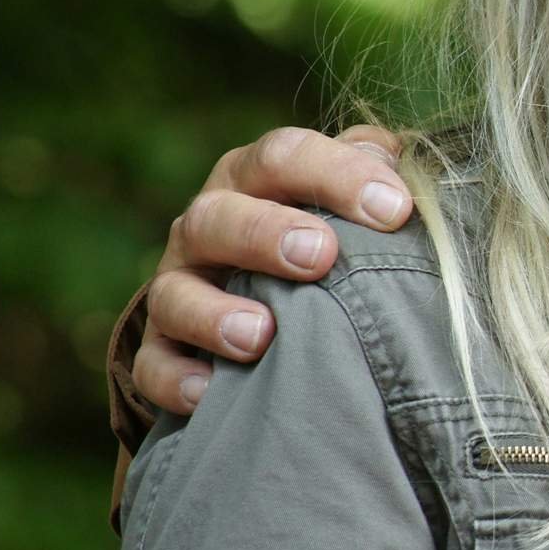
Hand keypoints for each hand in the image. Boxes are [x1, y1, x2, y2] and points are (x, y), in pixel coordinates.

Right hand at [133, 126, 412, 413]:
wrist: (265, 301)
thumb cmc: (325, 237)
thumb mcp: (348, 196)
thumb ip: (374, 169)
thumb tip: (395, 156)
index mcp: (257, 178)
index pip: (284, 157)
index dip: (338, 174)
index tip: (395, 209)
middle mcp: (209, 224)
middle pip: (220, 215)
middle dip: (267, 233)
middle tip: (320, 255)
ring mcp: (179, 285)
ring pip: (175, 291)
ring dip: (214, 313)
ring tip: (261, 334)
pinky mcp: (159, 346)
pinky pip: (152, 363)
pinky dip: (177, 378)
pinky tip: (211, 393)